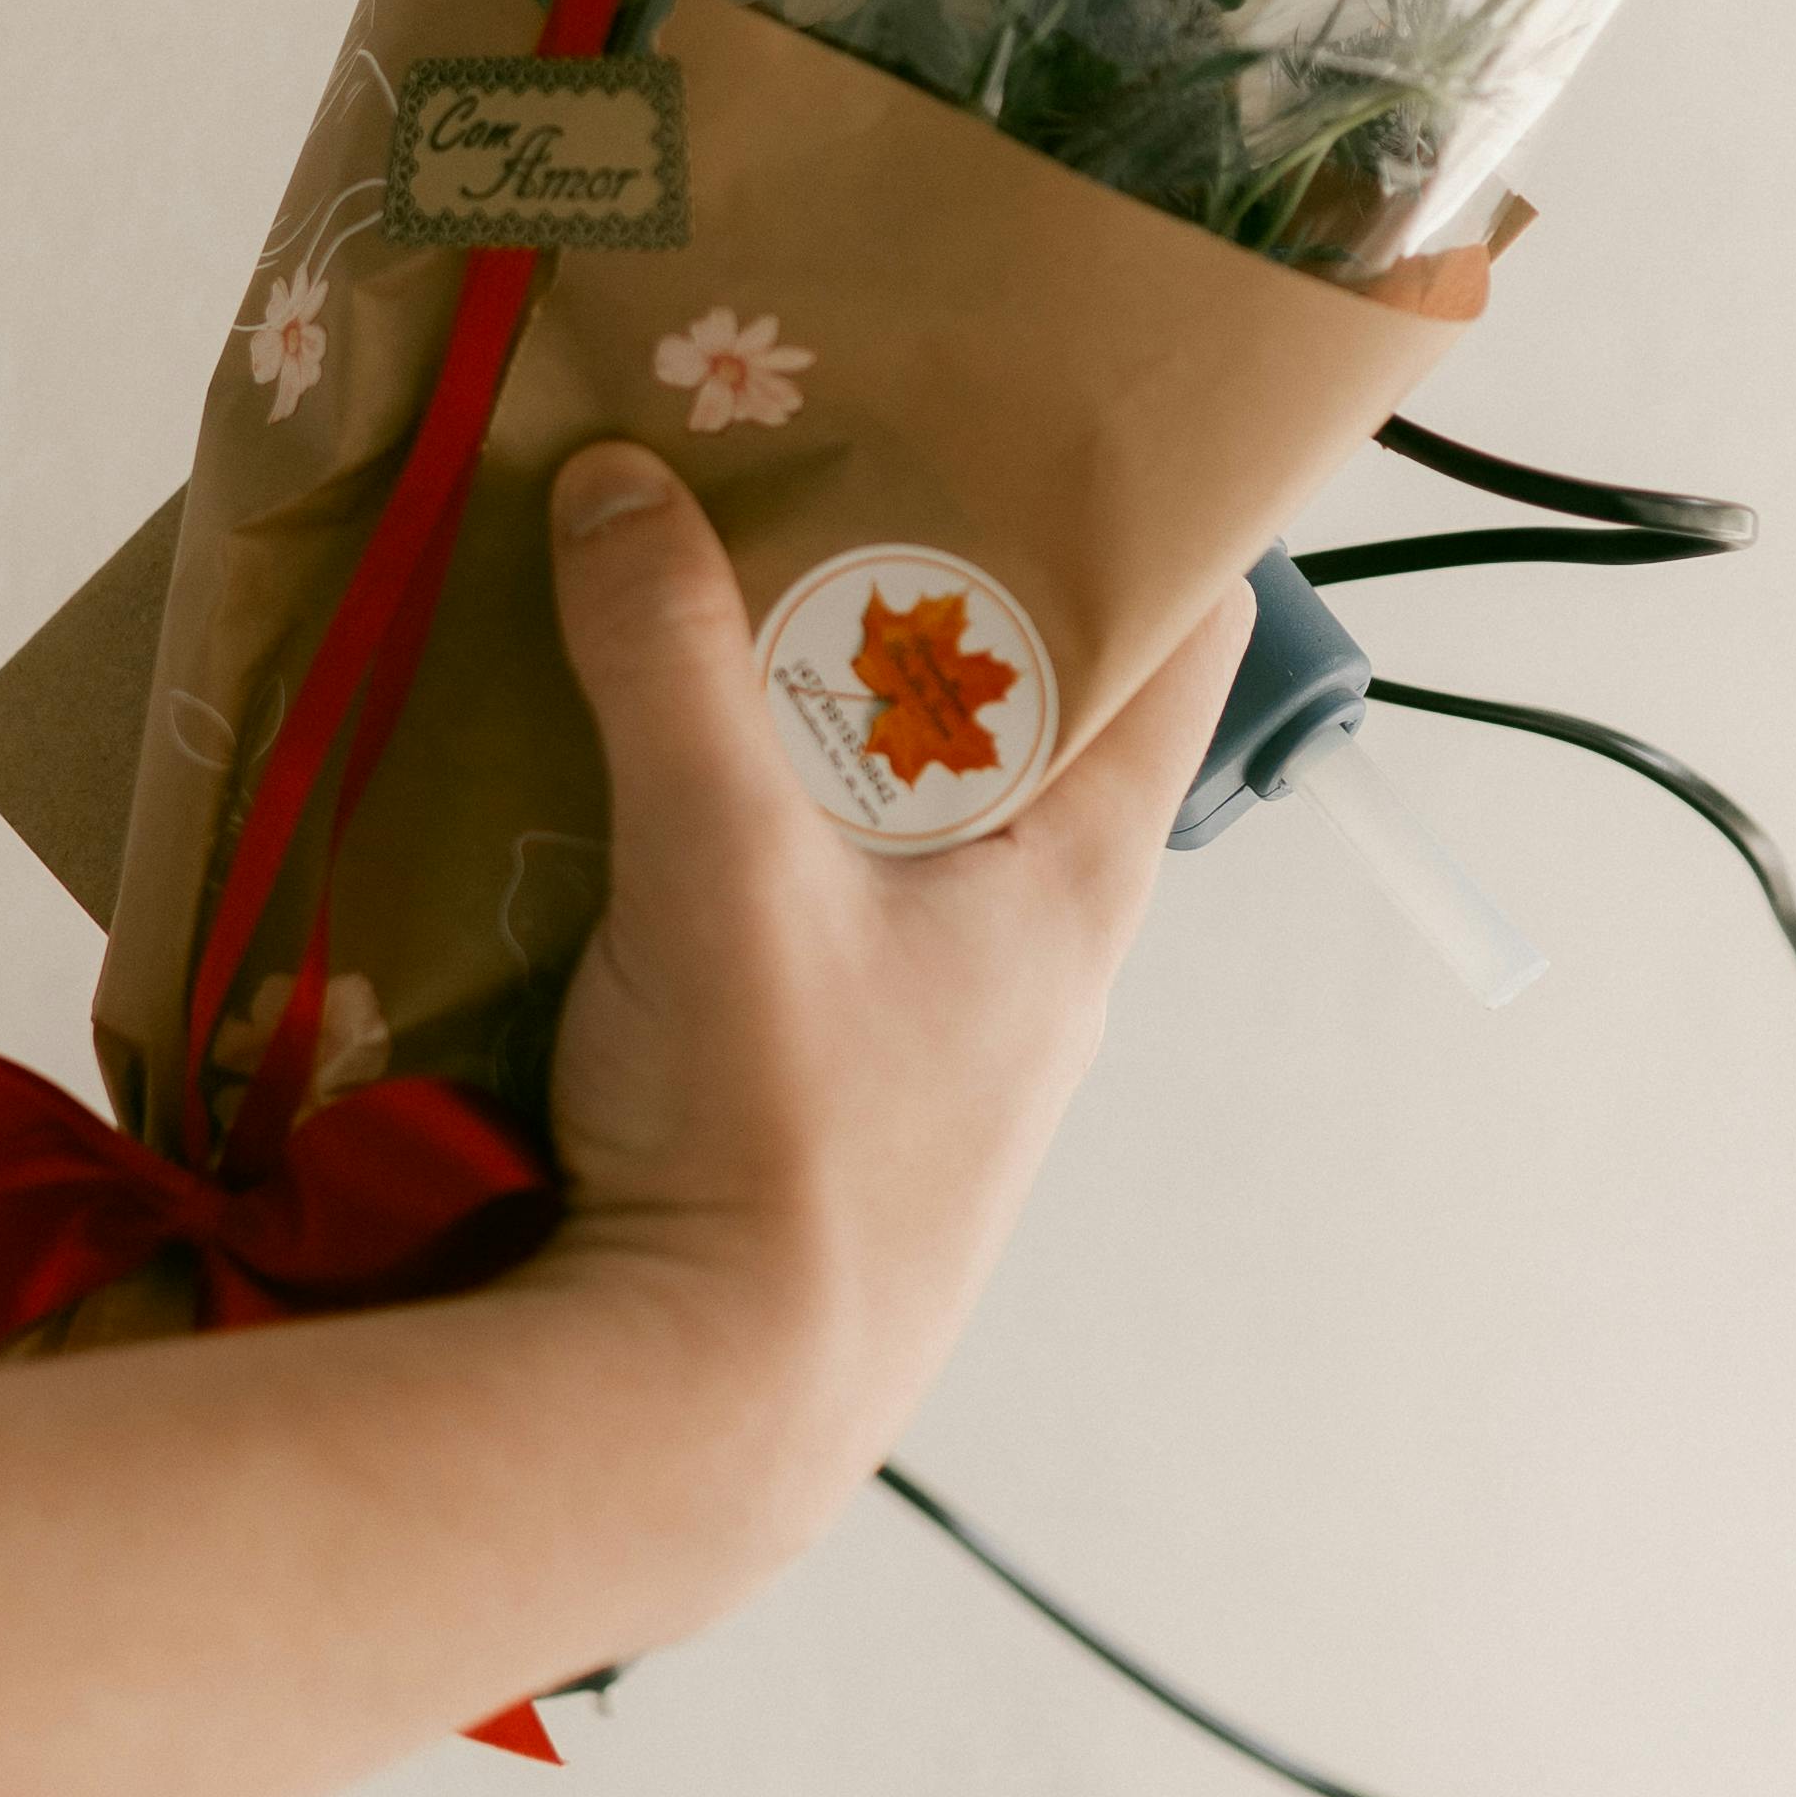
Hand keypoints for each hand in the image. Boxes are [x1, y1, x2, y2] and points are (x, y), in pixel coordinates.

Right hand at [533, 445, 1241, 1596]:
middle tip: (800, 433)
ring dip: (795, 700)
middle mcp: (1033, 939)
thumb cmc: (778, 1149)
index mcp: (1082, 874)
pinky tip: (612, 762)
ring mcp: (930, 1017)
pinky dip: (724, 816)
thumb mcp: (720, 864)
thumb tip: (624, 481)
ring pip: (889, 803)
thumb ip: (670, 663)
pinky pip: (793, 897)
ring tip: (682, 569)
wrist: (696, 1418)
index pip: (1183, 637)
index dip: (1146, 498)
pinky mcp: (818, 1075)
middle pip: (1011, 701)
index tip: (1049, 378)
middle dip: (910, 574)